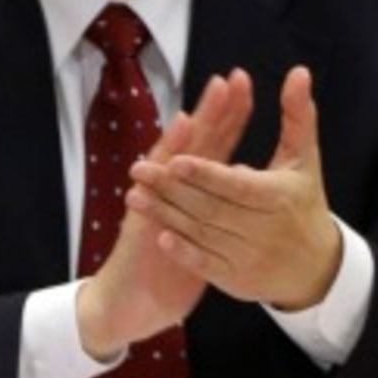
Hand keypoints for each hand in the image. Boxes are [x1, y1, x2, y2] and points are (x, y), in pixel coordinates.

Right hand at [75, 70, 254, 360]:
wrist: (138, 298)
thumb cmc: (173, 254)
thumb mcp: (200, 222)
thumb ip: (216, 189)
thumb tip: (235, 165)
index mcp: (192, 184)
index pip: (214, 139)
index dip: (227, 112)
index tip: (239, 79)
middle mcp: (171, 188)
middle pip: (192, 144)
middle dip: (208, 114)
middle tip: (223, 81)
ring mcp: (153, 207)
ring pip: (165, 170)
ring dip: (176, 144)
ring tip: (191, 114)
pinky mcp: (141, 232)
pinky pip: (148, 207)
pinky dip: (152, 188)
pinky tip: (156, 166)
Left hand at [125, 66, 342, 310]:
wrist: (316, 268)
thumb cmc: (305, 203)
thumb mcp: (304, 160)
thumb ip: (297, 115)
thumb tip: (298, 71)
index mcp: (280, 197)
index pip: (236, 185)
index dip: (206, 174)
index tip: (176, 160)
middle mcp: (265, 229)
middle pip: (211, 207)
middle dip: (172, 189)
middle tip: (139, 170)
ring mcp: (250, 257)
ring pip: (201, 233)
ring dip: (166, 215)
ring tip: (134, 196)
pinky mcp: (238, 280)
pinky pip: (204, 264)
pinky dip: (181, 250)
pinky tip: (159, 233)